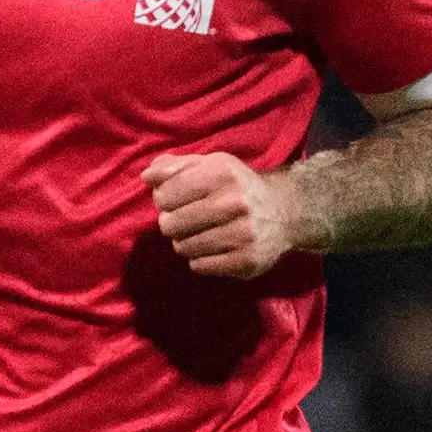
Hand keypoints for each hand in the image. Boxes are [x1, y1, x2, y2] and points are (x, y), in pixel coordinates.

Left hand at [145, 151, 305, 277]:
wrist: (284, 211)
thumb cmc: (236, 185)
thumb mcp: (209, 165)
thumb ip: (175, 167)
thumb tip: (147, 176)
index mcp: (222, 173)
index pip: (165, 194)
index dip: (163, 199)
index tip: (175, 199)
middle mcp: (235, 202)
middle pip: (170, 224)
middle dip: (172, 222)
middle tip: (186, 218)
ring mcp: (244, 234)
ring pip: (183, 247)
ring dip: (185, 242)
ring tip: (200, 232)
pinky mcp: (248, 260)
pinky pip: (200, 266)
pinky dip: (199, 259)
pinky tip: (212, 247)